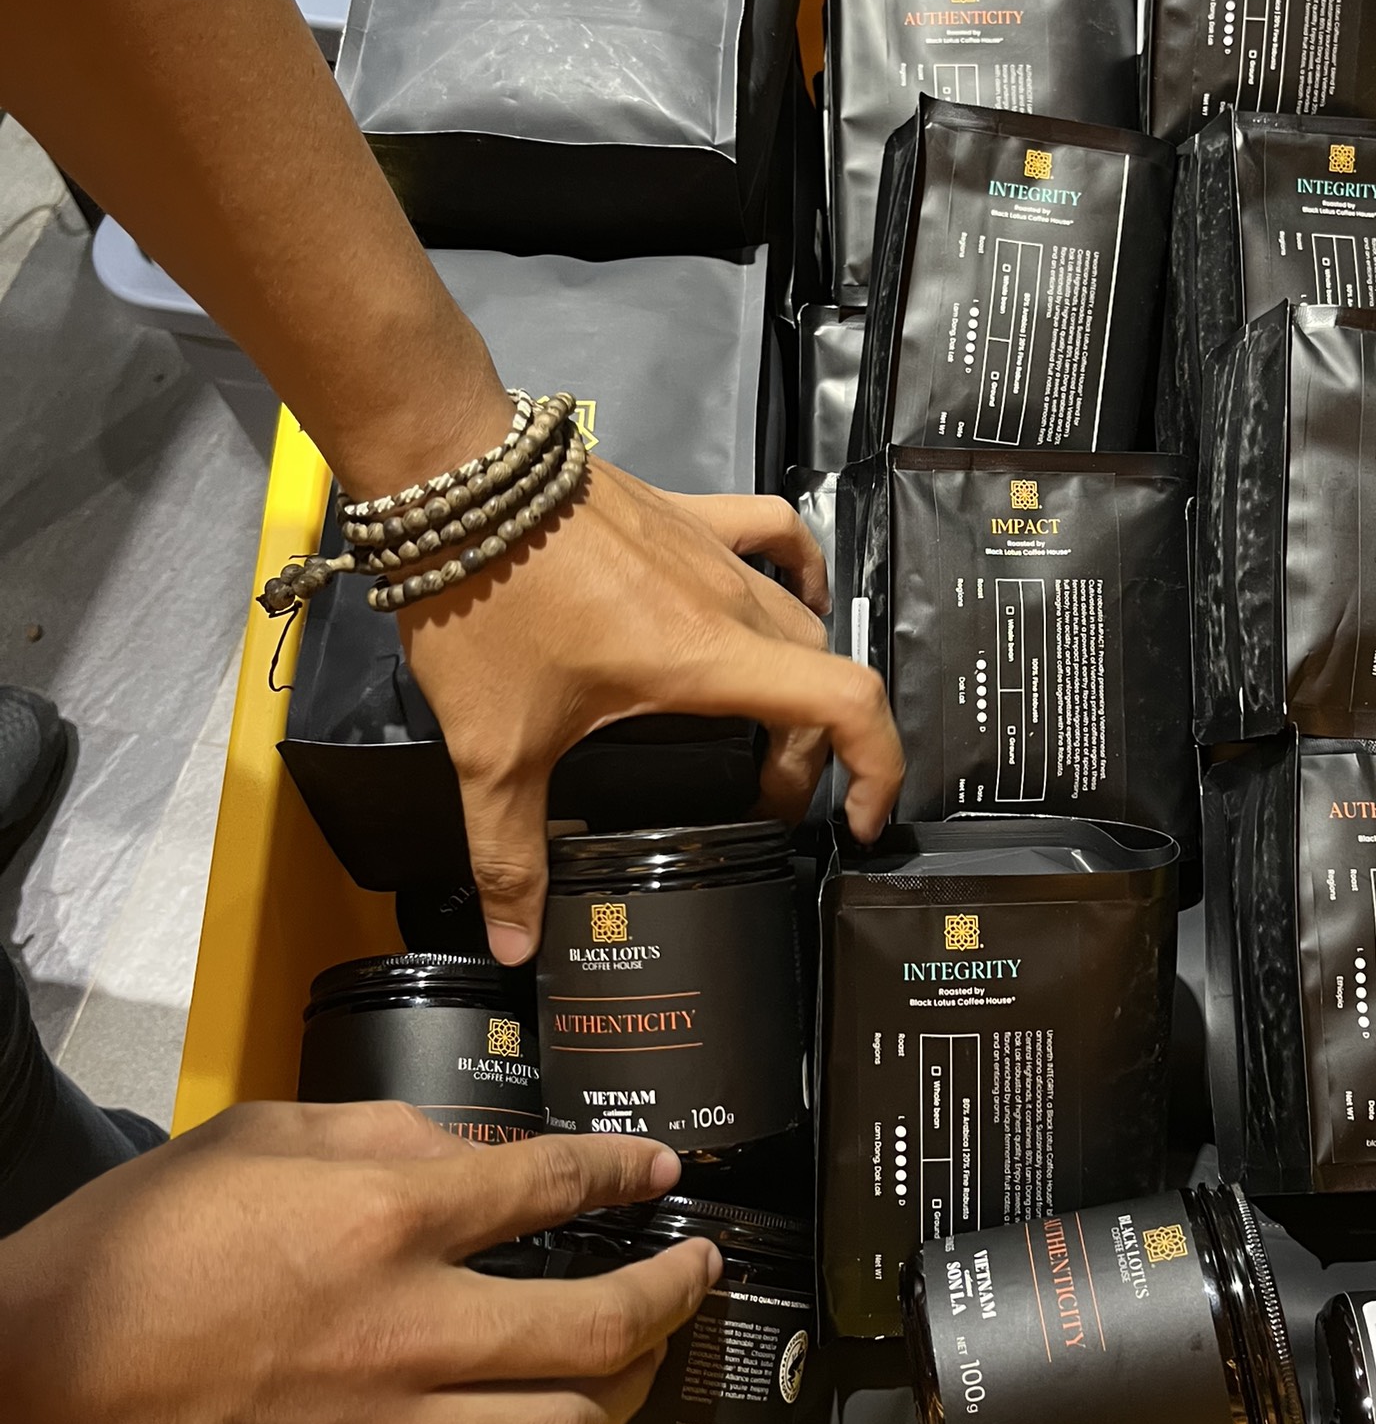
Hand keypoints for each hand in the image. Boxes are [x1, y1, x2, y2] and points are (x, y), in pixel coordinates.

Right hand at [0, 1103, 717, 1423]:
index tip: (659, 1176)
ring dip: (623, 1400)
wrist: (27, 1385)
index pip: (552, 1184)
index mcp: (388, 1219)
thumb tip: (465, 1150)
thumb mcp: (252, 1136)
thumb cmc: (129, 1249)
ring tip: (633, 1371)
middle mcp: (409, 1330)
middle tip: (692, 1275)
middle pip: (597, 1327)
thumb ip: (375, 1130)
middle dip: (671, 1295)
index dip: (626, 1173)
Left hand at [398, 460, 902, 962]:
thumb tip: (516, 943)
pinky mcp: (685, 513)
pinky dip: (795, 572)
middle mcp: (731, 601)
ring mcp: (713, 549)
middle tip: (757, 799)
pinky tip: (781, 597)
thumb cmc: (483, 605)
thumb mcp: (494, 748)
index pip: (847, 704)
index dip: (879, 768)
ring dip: (799, 680)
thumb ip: (510, 850)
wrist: (449, 480)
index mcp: (709, 659)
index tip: (854, 820)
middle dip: (809, 752)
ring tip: (760, 725)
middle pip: (821, 677)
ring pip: (798, 619)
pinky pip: (774, 535)